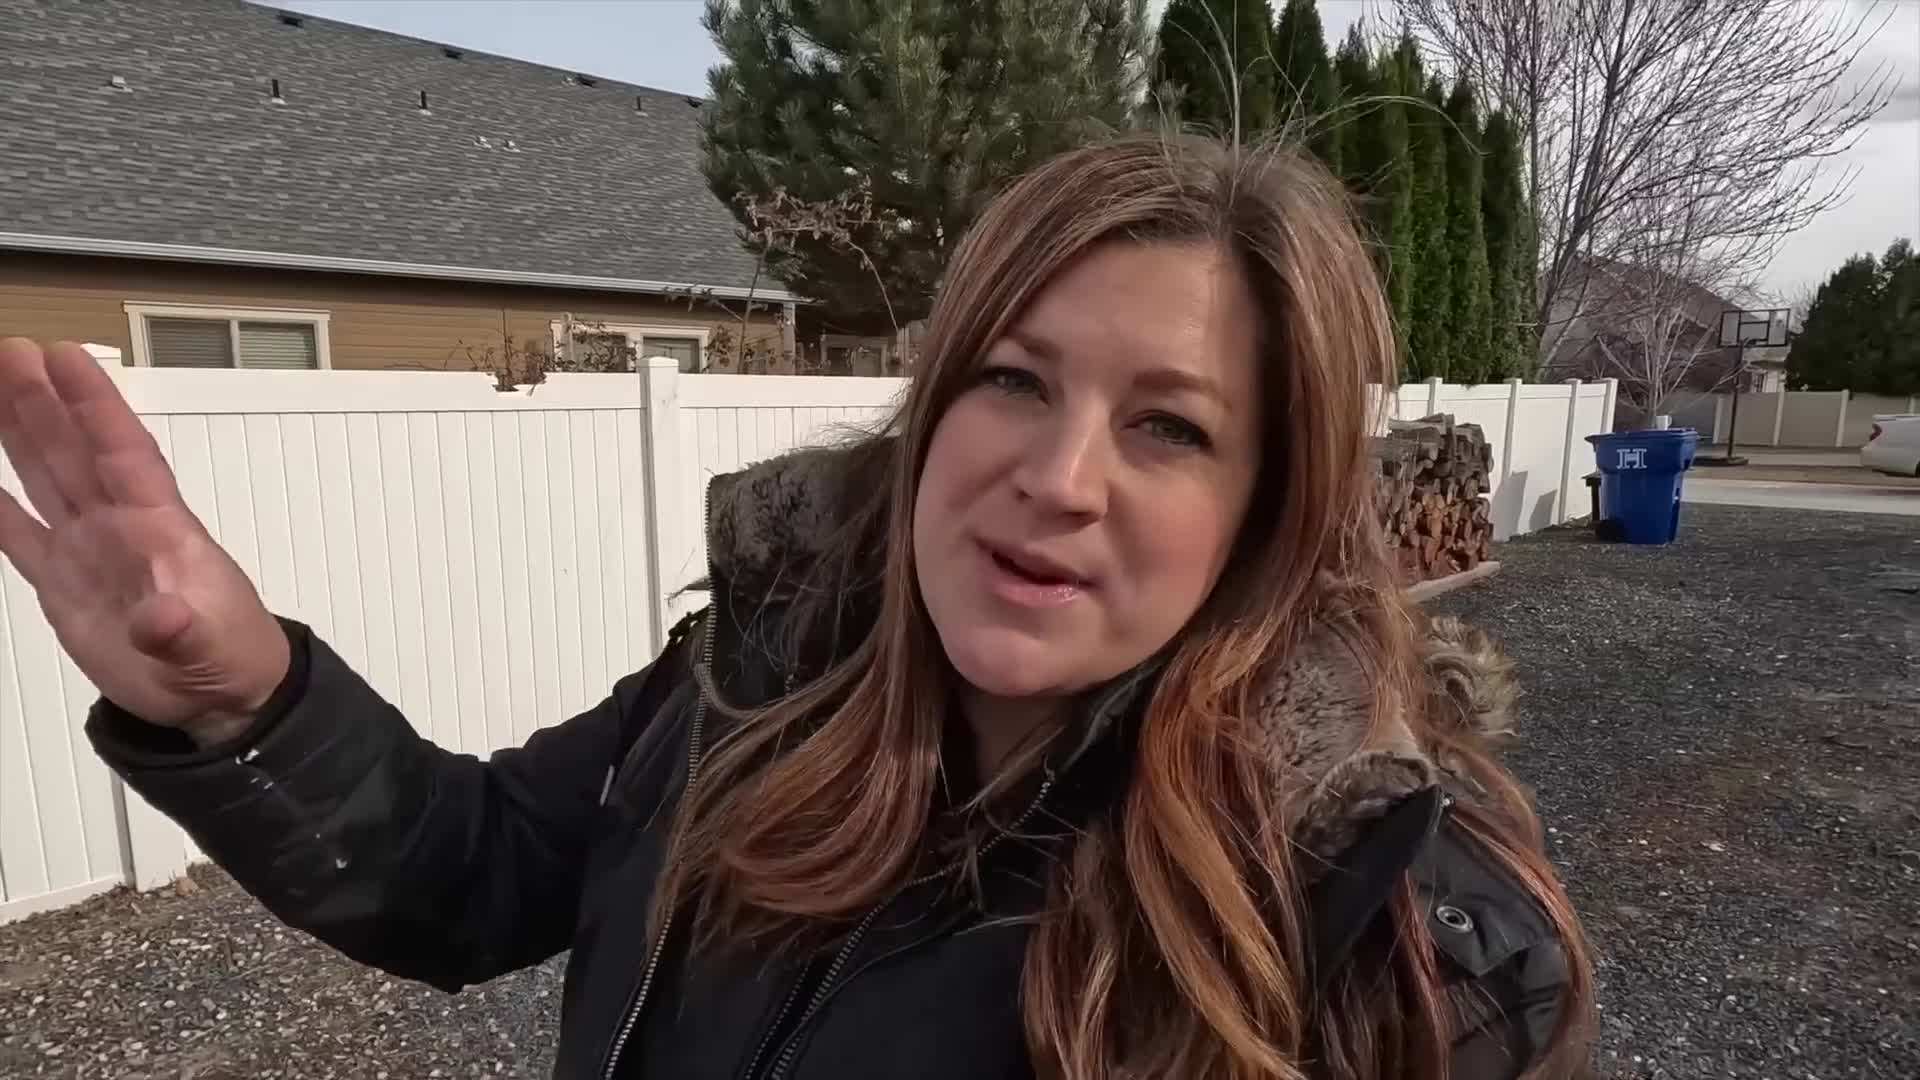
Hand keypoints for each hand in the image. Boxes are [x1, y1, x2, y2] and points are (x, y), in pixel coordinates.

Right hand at [0, 339, 289, 742]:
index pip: (123, 451)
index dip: (95, 404)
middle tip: (10, 349)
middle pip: (74, 451)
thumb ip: (181, 632)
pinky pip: (20, 536)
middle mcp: (119, 527)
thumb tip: (161, 620)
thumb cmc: (229, 658)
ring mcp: (90, 551)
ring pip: (46, 478)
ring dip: (19, 433)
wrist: (218, 696)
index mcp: (160, 527)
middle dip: (42, 401)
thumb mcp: (209, 648)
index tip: (64, 356)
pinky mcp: (65, 584)